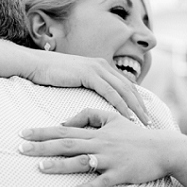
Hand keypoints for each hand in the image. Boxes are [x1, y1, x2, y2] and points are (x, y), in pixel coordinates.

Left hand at [18, 108, 173, 186]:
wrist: (163, 148)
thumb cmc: (135, 134)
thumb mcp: (113, 118)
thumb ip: (89, 115)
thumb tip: (65, 121)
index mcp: (96, 132)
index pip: (63, 130)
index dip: (42, 131)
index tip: (22, 133)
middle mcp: (99, 144)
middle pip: (66, 144)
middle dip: (42, 146)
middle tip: (20, 149)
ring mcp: (110, 159)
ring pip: (81, 161)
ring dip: (60, 165)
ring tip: (41, 168)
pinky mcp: (121, 174)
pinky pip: (102, 182)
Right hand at [20, 52, 147, 122]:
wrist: (37, 65)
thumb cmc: (53, 74)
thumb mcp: (76, 80)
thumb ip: (88, 85)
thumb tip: (95, 99)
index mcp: (101, 65)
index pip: (125, 83)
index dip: (136, 98)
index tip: (144, 112)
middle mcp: (102, 64)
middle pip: (129, 86)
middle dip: (141, 104)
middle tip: (149, 120)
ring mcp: (97, 68)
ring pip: (123, 89)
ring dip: (135, 106)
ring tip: (143, 121)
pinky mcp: (89, 74)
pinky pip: (110, 92)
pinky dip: (121, 104)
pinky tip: (127, 116)